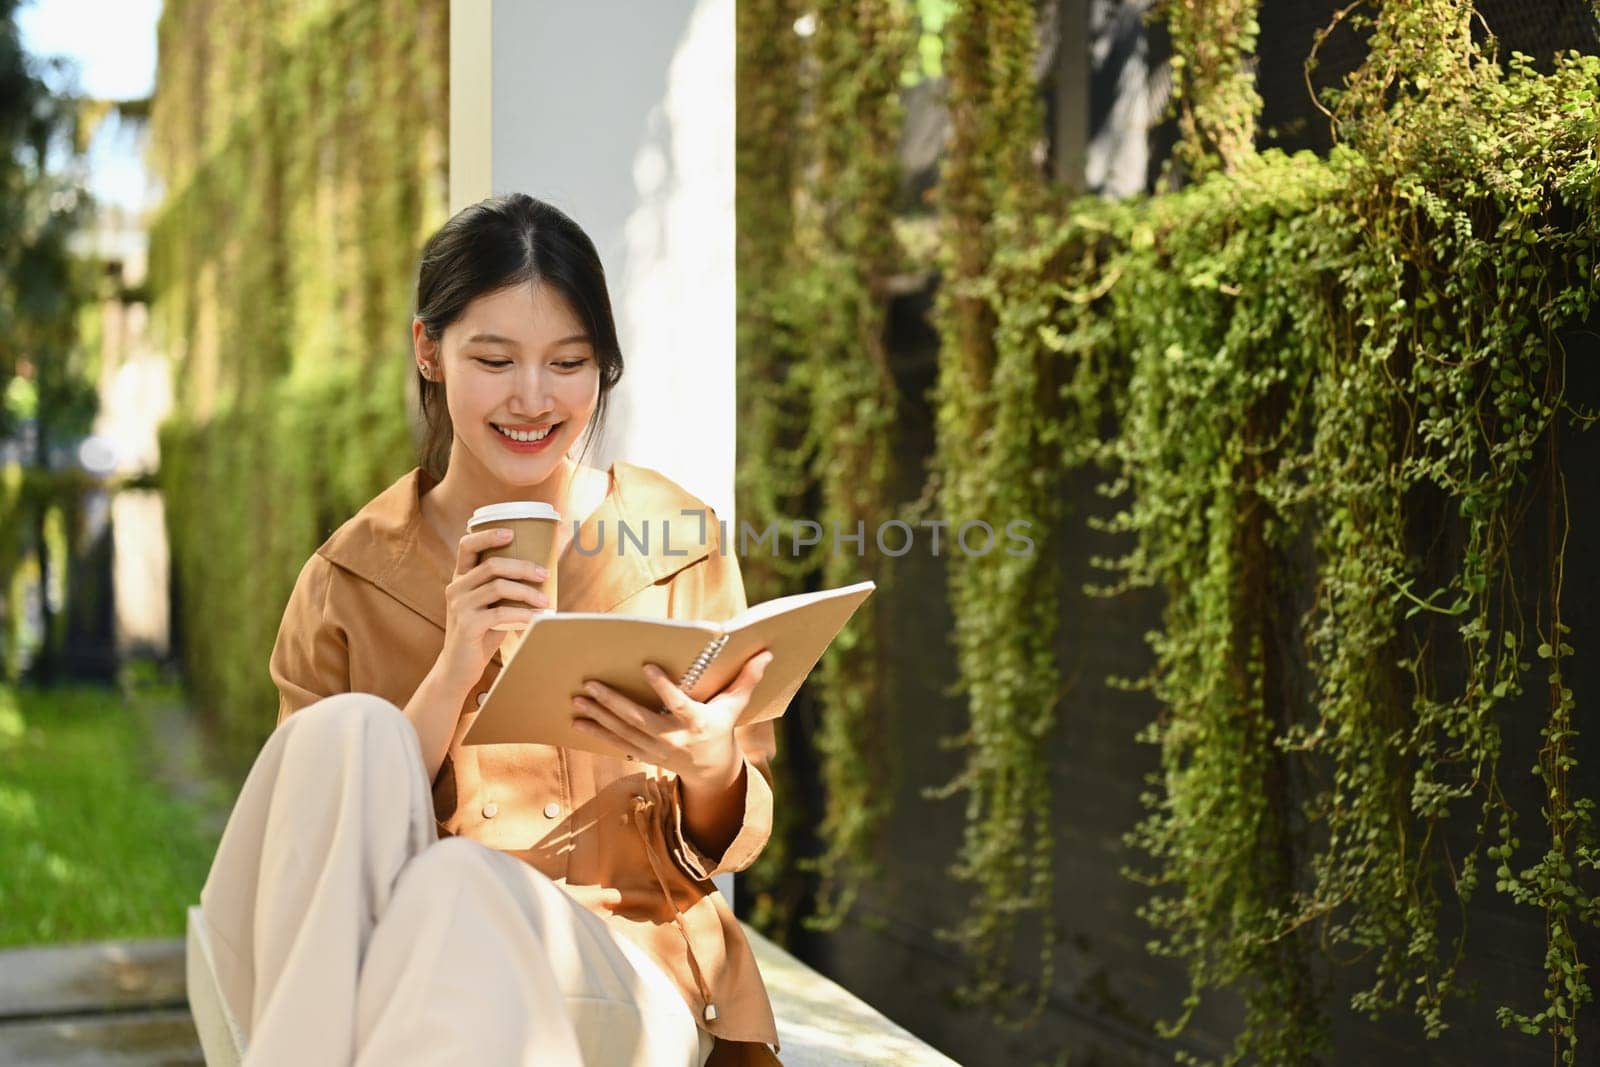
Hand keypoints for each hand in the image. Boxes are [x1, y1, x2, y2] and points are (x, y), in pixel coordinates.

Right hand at [435, 527, 551, 688]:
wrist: (459, 668)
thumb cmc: (481, 633)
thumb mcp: (490, 606)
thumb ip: (504, 589)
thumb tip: (541, 573)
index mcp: (460, 578)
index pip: (466, 545)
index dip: (488, 535)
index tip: (511, 533)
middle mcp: (456, 588)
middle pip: (492, 565)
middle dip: (523, 567)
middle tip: (545, 574)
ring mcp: (459, 606)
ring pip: (499, 586)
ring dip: (527, 592)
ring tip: (546, 602)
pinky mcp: (467, 625)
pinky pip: (500, 612)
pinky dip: (522, 614)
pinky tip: (536, 618)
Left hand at [571, 650, 774, 787]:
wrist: (711, 770)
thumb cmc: (722, 727)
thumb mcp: (735, 706)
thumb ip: (747, 679)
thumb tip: (767, 652)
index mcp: (696, 722)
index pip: (678, 704)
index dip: (662, 686)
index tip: (645, 666)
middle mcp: (673, 738)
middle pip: (639, 719)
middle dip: (612, 702)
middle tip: (590, 683)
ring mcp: (655, 749)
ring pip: (622, 732)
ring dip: (598, 716)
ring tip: (577, 699)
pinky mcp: (644, 754)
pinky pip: (616, 743)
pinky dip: (596, 732)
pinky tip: (578, 720)